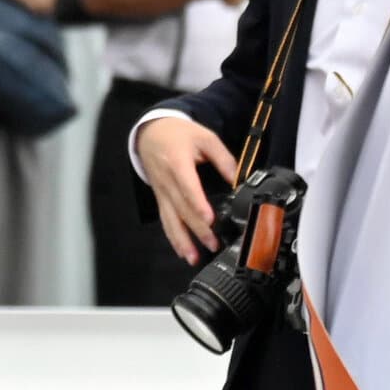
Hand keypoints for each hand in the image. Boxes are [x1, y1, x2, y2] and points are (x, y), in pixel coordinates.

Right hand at [136, 115, 238, 263]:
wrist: (150, 132)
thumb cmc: (179, 134)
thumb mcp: (204, 137)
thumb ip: (223, 158)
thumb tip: (240, 179)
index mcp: (177, 161)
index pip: (187, 185)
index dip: (197, 203)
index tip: (209, 219)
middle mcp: (167, 180)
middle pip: (181, 207)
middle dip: (196, 228)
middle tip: (213, 244)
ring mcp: (162, 191)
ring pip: (170, 218)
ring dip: (182, 239)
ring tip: (193, 257)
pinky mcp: (161, 198)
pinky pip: (165, 219)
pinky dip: (172, 237)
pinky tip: (182, 251)